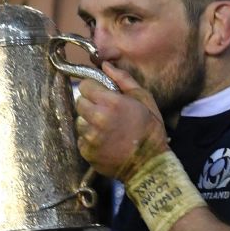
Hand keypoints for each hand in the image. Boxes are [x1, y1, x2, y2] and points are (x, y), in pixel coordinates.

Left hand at [75, 62, 168, 181]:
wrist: (149, 164)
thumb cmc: (150, 130)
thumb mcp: (144, 98)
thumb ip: (123, 79)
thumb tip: (105, 65)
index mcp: (111, 102)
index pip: (85, 86)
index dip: (93, 89)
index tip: (101, 94)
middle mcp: (97, 118)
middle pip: (79, 102)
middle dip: (90, 104)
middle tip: (105, 112)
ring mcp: (90, 137)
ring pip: (79, 121)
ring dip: (89, 122)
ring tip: (107, 129)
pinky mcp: (86, 152)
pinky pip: (81, 139)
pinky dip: (90, 139)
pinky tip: (105, 141)